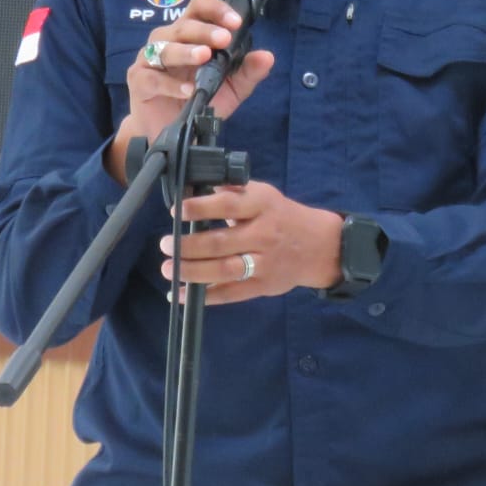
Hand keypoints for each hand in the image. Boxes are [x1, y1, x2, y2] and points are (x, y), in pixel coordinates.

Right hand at [105, 0, 274, 183]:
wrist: (170, 130)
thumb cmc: (198, 100)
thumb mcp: (231, 88)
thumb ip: (247, 71)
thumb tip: (267, 57)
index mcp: (190, 34)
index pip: (199, 8)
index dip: (216, 10)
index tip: (235, 22)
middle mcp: (167, 40)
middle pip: (182, 25)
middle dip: (204, 31)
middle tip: (223, 39)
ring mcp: (149, 59)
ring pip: (165, 47)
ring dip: (186, 51)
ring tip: (204, 57)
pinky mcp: (138, 80)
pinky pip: (153, 77)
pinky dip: (171, 84)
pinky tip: (188, 90)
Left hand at [160, 181, 342, 305]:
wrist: (320, 246)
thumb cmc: (282, 216)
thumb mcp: (263, 195)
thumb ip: (232, 193)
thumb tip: (194, 189)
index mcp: (263, 206)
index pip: (229, 206)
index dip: (200, 208)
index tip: (176, 211)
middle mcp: (264, 235)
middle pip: (221, 243)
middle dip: (187, 246)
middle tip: (165, 245)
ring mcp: (264, 263)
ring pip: (224, 270)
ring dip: (192, 272)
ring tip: (168, 269)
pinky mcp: (263, 286)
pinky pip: (230, 294)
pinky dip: (203, 296)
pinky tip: (179, 295)